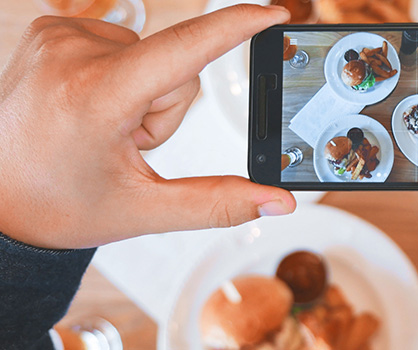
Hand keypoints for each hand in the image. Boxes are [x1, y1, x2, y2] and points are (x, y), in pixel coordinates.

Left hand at [0, 5, 295, 249]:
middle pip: (174, 66)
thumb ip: (219, 203)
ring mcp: (58, 37)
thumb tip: (277, 202)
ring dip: (143, 94)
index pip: (184, 49)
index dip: (236, 27)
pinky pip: (122, 46)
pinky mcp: (52, 30)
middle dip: (167, 108)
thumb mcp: (143, 211)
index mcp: (95, 97)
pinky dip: (120, 78)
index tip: (274, 13)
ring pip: (151, 56)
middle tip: (125, 144)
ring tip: (103, 128)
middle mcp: (72, 54)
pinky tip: (90, 107)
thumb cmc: (57, 205)